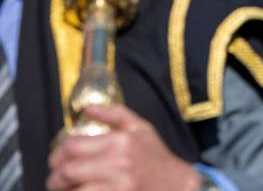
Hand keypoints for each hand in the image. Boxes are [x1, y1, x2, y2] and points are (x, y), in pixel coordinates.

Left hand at [47, 105, 201, 190]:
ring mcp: (118, 187)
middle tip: (57, 177)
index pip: (72, 146)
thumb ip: (115, 114)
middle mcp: (118, 165)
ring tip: (66, 188)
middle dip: (55, 176)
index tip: (59, 158)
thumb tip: (88, 109)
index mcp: (120, 142)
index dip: (58, 153)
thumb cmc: (156, 156)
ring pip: (73, 190)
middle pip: (67, 171)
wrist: (176, 183)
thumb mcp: (141, 128)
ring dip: (64, 190)